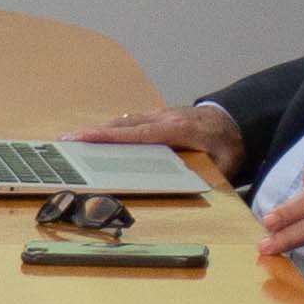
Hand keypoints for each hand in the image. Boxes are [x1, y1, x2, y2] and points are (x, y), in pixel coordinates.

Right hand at [71, 98, 236, 163]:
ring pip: (124, 121)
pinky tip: (98, 137)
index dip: (110, 136)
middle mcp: (163, 118)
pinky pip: (131, 122)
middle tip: (65, 141)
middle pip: (122, 125)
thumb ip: (213, 174)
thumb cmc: (229, 143)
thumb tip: (201, 189)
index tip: (85, 137)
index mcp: (176, 130)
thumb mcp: (227, 162)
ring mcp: (160, 115)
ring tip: (74, 140)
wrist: (237, 118)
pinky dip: (113, 129)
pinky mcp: (158, 117)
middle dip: (93, 133)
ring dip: (99, 130)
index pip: (137, 133)